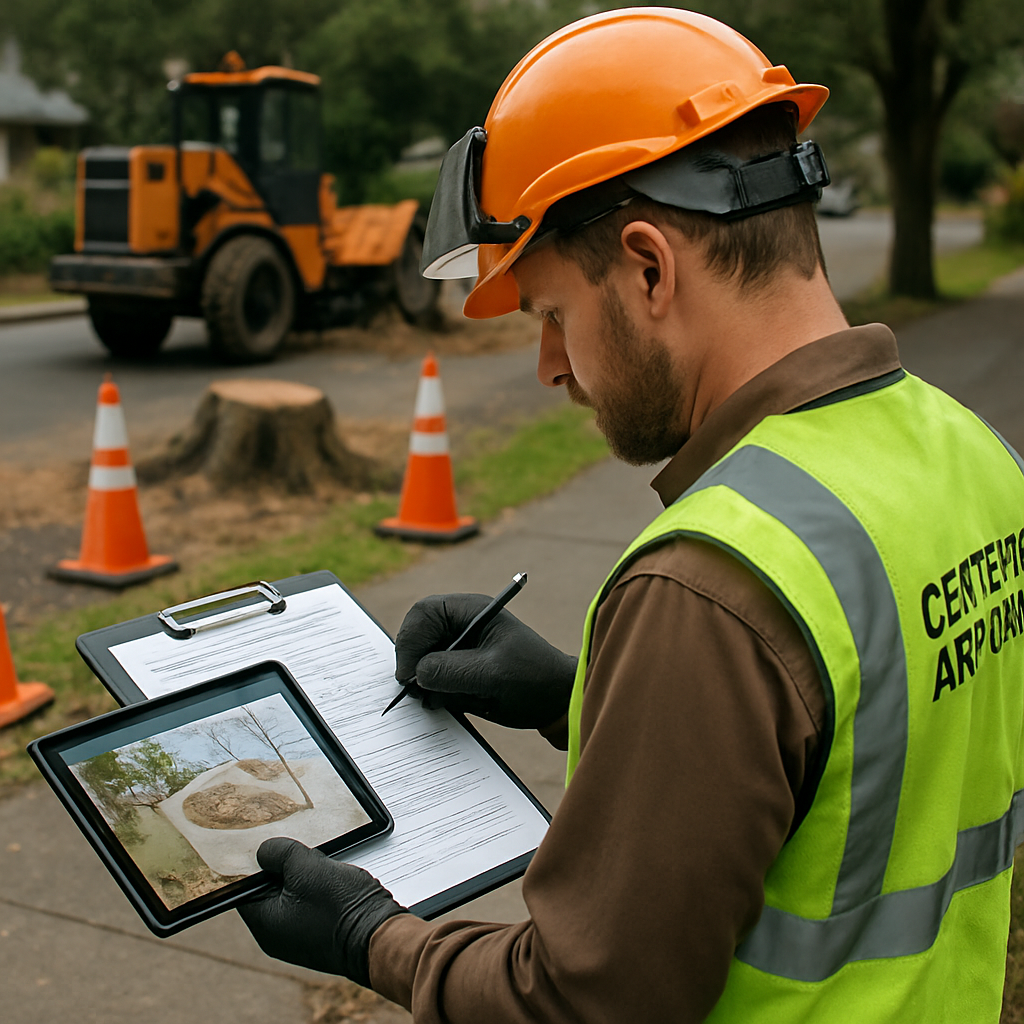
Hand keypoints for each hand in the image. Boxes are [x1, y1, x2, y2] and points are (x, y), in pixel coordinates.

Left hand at [238, 838, 404, 986]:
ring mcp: (300, 936)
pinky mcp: (320, 931)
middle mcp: (278, 936)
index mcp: (265, 924)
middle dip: (282, 867)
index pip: (243, 888)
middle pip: (269, 889)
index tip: (261, 844)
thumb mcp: (305, 867)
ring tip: (319, 865)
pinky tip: (331, 877)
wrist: (379, 935)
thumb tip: (265, 851)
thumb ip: (279, 853)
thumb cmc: (342, 908)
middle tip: (297, 852)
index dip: (251, 863)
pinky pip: (310, 902)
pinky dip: (317, 887)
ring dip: (303, 875)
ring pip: (292, 893)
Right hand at [394, 593, 576, 728]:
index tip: (410, 671)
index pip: (425, 613)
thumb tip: (417, 674)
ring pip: (421, 660)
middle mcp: (461, 625)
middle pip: (417, 635)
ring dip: (424, 681)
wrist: (555, 702)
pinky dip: (433, 693)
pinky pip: (432, 679)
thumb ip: (452, 671)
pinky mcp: (457, 671)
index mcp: (472, 611)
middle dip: (414, 661)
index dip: (411, 639)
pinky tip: (451, 702)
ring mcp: (458, 649)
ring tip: (444, 698)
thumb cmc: (533, 678)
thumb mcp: (493, 673)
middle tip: (416, 689)